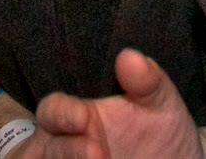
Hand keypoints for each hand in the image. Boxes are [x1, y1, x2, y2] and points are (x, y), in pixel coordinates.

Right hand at [18, 51, 201, 158]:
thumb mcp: (161, 107)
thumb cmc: (162, 137)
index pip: (53, 110)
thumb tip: (129, 56)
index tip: (83, 119)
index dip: (61, 114)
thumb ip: (147, 81)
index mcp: (78, 117)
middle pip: (44, 147)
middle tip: (96, 155)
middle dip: (64, 150)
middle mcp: (67, 145)